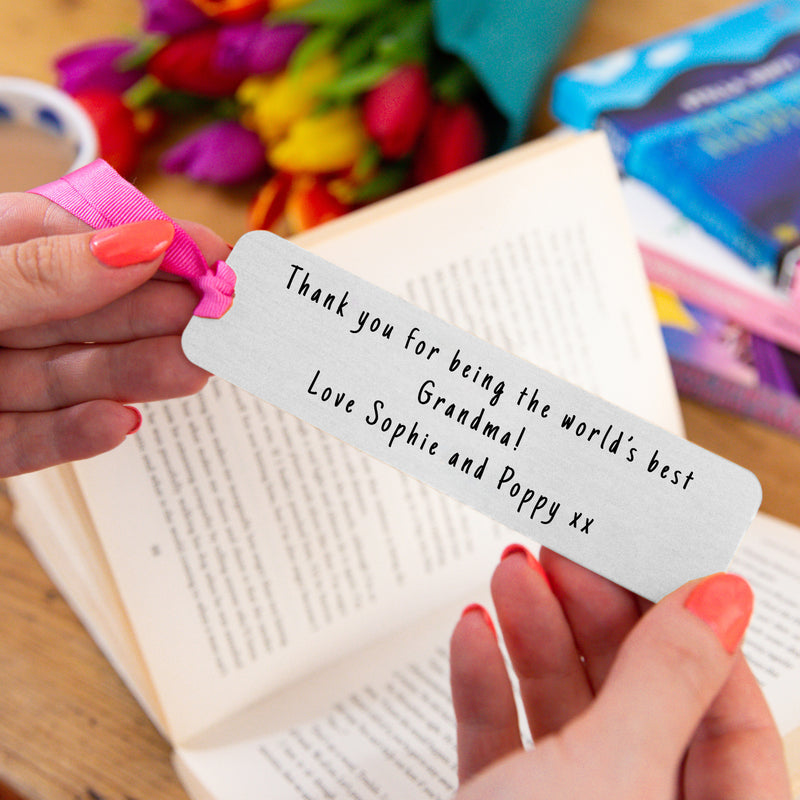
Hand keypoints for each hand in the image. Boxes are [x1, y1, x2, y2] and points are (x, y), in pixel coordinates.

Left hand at [0, 192, 229, 476]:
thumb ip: (42, 271)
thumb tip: (141, 243)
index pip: (75, 237)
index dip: (148, 242)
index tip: (215, 253)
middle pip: (87, 314)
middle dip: (156, 316)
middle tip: (221, 322)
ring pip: (69, 377)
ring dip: (134, 376)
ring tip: (193, 371)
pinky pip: (30, 441)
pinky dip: (74, 435)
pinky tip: (118, 424)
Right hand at [450, 544, 790, 799]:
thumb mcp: (614, 773)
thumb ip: (665, 683)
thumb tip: (720, 597)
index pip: (733, 719)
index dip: (699, 632)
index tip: (656, 557)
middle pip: (639, 702)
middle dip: (595, 615)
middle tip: (566, 549)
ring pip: (566, 713)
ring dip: (534, 635)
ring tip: (511, 569)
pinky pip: (504, 741)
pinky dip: (486, 685)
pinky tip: (474, 632)